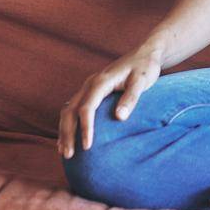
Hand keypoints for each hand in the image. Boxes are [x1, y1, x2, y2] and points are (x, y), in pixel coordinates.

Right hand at [58, 44, 165, 158]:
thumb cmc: (145, 68)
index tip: (87, 147)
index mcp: (101, 81)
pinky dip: (67, 124)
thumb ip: (131, 98)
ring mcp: (88, 87)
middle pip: (70, 110)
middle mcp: (90, 83)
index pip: (87, 108)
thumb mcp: (142, 81)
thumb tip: (120, 117)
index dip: (85, 128)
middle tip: (69, 155)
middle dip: (67, 133)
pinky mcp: (90, 91)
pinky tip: (67, 139)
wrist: (144, 54)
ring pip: (68, 109)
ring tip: (64, 152)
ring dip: (64, 130)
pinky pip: (72, 108)